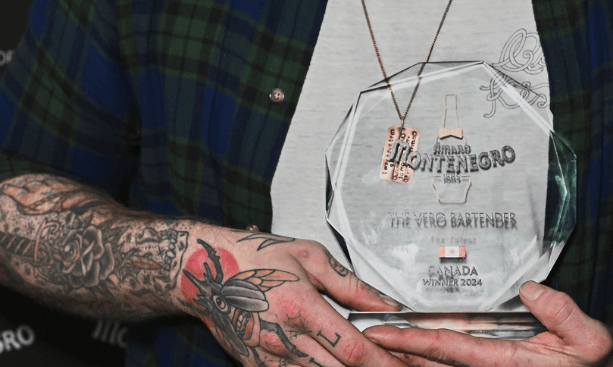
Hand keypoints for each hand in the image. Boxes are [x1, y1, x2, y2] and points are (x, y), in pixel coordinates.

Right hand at [178, 228, 404, 366]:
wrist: (206, 274)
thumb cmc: (255, 257)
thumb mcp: (308, 256)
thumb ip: (351, 285)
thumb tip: (387, 304)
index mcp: (298, 306)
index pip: (350, 347)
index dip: (382, 360)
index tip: (405, 363)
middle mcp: (284, 339)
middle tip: (402, 366)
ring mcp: (270, 360)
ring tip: (373, 364)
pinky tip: (338, 364)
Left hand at [364, 281, 612, 366]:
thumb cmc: (594, 363)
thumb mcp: (590, 339)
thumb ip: (562, 312)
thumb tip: (530, 289)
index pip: (448, 351)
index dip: (411, 341)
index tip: (380, 333)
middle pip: (430, 366)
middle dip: (394, 355)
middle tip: (355, 339)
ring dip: (402, 359)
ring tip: (367, 345)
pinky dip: (424, 359)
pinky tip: (401, 352)